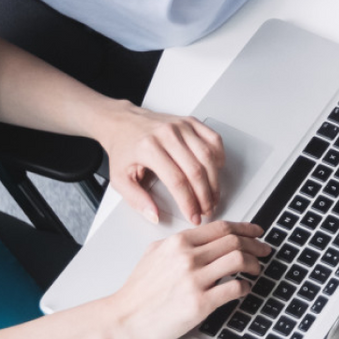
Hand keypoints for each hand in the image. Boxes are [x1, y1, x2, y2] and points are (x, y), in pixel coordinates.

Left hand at [91, 103, 225, 225]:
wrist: (123, 123)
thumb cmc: (123, 149)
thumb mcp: (119, 178)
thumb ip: (137, 200)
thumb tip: (154, 215)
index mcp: (149, 148)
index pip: (177, 181)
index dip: (188, 203)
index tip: (193, 216)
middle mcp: (167, 134)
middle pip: (196, 170)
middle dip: (205, 196)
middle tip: (206, 210)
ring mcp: (181, 126)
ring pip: (208, 156)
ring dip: (214, 181)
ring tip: (213, 196)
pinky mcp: (190, 121)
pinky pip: (213, 139)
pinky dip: (219, 156)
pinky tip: (216, 170)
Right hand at [106, 221, 268, 338]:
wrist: (123, 318)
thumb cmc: (138, 291)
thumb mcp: (154, 253)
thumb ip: (179, 243)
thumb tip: (204, 238)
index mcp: (178, 242)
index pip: (222, 228)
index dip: (246, 228)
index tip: (257, 232)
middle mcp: (187, 257)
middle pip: (235, 242)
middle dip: (256, 245)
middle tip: (264, 250)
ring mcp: (194, 280)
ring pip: (238, 261)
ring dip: (254, 264)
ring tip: (257, 269)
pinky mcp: (199, 304)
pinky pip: (234, 288)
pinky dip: (245, 286)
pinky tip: (244, 288)